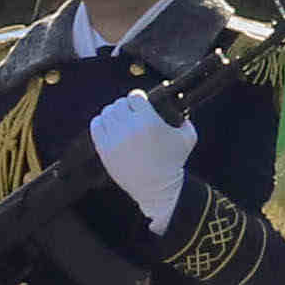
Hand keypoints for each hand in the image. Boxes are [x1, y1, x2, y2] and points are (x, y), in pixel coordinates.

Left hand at [90, 91, 191, 222]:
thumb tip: (178, 107)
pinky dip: (101, 123)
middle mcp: (129, 127)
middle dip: (127, 107)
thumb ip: (185, 119)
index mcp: (148, 121)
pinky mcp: (104, 149)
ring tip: (121, 120)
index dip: (139, 99)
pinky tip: (110, 127)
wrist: (157, 188)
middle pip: (119, 103)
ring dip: (114, 114)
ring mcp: (115, 139)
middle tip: (132, 114)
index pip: (135, 96)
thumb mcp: (188, 137)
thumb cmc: (174, 162)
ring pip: (107, 112)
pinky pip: (96, 125)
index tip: (141, 104)